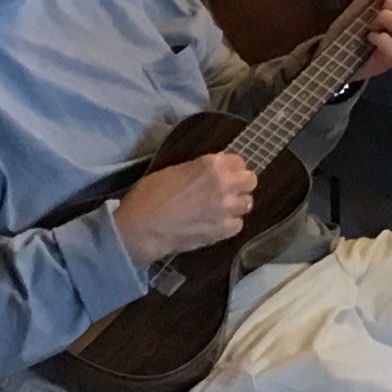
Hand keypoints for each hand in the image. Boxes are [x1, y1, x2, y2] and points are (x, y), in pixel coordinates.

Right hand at [116, 152, 256, 264]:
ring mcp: (227, 209)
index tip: (224, 173)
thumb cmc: (149, 196)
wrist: (141, 229)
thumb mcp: (173, 171)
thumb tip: (210, 173)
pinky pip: (238, 224)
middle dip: (241, 184)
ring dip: (236, 204)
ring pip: (247, 203)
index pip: (238, 161)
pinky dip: (229, 224)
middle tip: (227, 190)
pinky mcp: (223, 230)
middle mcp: (226, 185)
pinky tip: (216, 224)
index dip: (231, 168)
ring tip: (221, 208)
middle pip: (250, 180)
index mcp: (213, 166)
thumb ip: (198, 170)